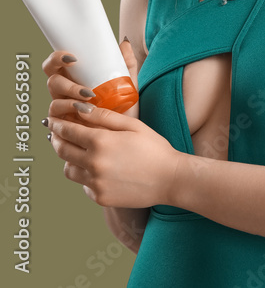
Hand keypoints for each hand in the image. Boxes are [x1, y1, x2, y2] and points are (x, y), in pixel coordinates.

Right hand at [42, 39, 138, 122]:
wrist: (124, 135)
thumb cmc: (123, 109)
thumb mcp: (127, 85)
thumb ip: (126, 64)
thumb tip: (125, 43)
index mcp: (74, 79)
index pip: (56, 65)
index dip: (57, 58)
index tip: (73, 58)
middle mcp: (64, 93)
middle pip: (51, 80)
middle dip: (66, 83)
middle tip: (86, 89)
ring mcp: (61, 109)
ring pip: (54, 100)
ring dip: (71, 100)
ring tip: (90, 101)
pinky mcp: (61, 125)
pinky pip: (57, 118)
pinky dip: (70, 113)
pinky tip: (84, 112)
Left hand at [46, 100, 180, 208]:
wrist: (170, 179)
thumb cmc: (155, 149)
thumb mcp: (134, 126)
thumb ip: (105, 116)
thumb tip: (80, 108)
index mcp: (101, 142)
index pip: (68, 131)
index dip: (58, 124)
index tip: (53, 121)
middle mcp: (94, 163)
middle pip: (61, 150)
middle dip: (56, 140)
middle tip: (56, 135)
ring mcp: (95, 183)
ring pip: (68, 170)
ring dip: (69, 160)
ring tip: (78, 153)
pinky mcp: (99, 197)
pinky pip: (83, 185)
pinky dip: (86, 177)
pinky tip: (99, 171)